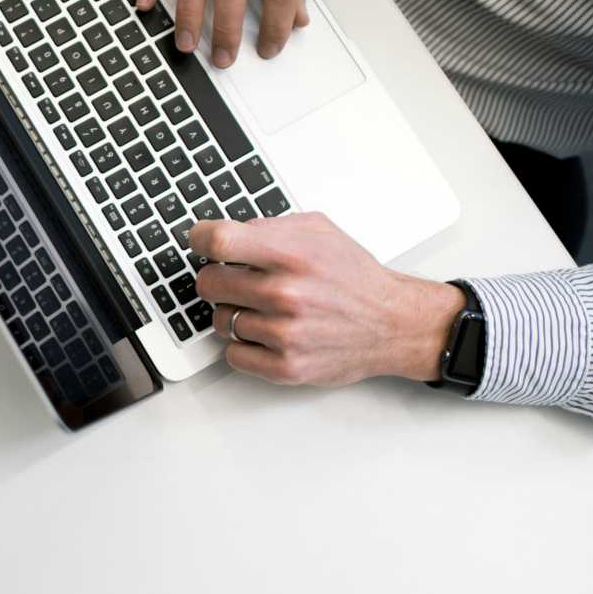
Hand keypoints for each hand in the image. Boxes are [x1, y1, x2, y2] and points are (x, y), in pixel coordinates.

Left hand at [187, 213, 464, 385]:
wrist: (392, 324)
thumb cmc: (354, 277)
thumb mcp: (319, 231)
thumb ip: (269, 226)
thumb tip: (224, 232)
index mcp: (292, 255)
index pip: (218, 242)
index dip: (200, 239)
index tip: (200, 242)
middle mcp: (286, 294)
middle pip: (208, 283)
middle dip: (218, 278)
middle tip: (236, 280)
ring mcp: (284, 334)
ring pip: (220, 320)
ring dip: (235, 313)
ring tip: (264, 308)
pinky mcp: (285, 367)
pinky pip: (233, 355)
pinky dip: (244, 345)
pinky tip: (266, 333)